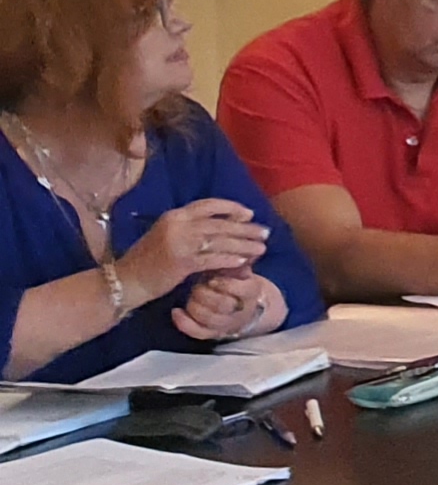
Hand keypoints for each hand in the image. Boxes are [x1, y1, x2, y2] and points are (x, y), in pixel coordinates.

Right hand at [118, 199, 270, 302]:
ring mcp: (180, 243)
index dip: (231, 208)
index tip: (249, 214)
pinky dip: (230, 260)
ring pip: (220, 241)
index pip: (208, 205)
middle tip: (265, 232)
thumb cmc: (148, 260)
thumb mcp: (167, 235)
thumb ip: (191, 228)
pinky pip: (212, 259)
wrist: (125, 280)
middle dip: (245, 228)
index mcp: (174, 215)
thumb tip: (225, 225)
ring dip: (244, 245)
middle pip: (220, 224)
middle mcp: (178, 225)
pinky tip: (244, 262)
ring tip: (262, 248)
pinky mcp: (182, 263)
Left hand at [171, 269, 284, 341]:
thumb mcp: (241, 267)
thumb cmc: (237, 279)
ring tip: (190, 293)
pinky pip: (197, 332)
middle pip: (223, 305)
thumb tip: (228, 240)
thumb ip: (235, 258)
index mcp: (251, 292)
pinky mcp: (212, 333)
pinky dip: (184, 322)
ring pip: (208, 319)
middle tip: (197, 284)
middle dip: (206, 294)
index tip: (213, 276)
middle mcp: (241, 310)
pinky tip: (176, 311)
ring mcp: (226, 323)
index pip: (242, 290)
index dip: (226, 284)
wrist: (246, 304)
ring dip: (195, 305)